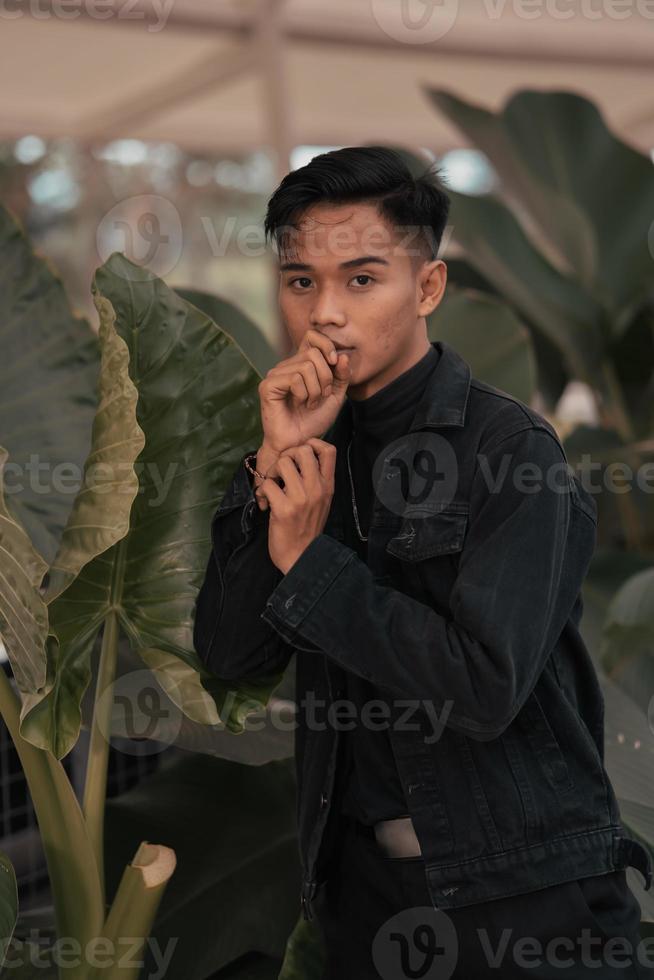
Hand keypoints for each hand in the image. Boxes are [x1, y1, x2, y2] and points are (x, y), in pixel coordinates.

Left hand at [255, 439, 335, 574]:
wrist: (302, 557)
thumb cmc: (308, 529)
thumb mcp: (321, 502)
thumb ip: (316, 482)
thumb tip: (301, 460)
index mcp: (328, 486)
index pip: (329, 450)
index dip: (313, 444)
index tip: (300, 455)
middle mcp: (317, 489)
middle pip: (302, 450)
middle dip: (287, 455)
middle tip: (281, 471)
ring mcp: (300, 498)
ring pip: (282, 463)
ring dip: (271, 473)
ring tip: (272, 486)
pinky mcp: (283, 509)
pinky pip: (267, 484)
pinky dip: (262, 492)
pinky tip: (265, 502)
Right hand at [257, 329, 351, 454]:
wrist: (300, 442)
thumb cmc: (314, 420)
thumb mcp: (336, 396)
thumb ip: (342, 375)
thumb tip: (342, 356)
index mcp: (301, 363)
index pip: (312, 335)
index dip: (327, 345)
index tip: (336, 363)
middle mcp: (287, 365)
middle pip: (313, 353)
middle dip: (326, 377)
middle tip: (323, 396)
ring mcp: (276, 374)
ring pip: (306, 366)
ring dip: (316, 390)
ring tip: (311, 403)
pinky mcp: (268, 385)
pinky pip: (294, 378)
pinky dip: (304, 394)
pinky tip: (300, 404)